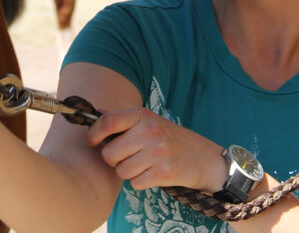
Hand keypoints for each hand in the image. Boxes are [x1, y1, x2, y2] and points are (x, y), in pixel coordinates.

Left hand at [86, 107, 226, 192]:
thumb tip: (93, 117)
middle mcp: (150, 130)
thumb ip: (124, 121)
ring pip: (121, 171)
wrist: (206, 158)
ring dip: (129, 172)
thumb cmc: (172, 140)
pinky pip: (136, 183)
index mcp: (144, 115)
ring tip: (144, 165)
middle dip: (115, 160)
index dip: (94, 133)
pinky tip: (153, 174)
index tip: (93, 141)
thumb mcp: (150, 122)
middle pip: (110, 153)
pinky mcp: (164, 172)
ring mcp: (158, 151)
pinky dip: (141, 182)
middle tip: (128, 157)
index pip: (108, 121)